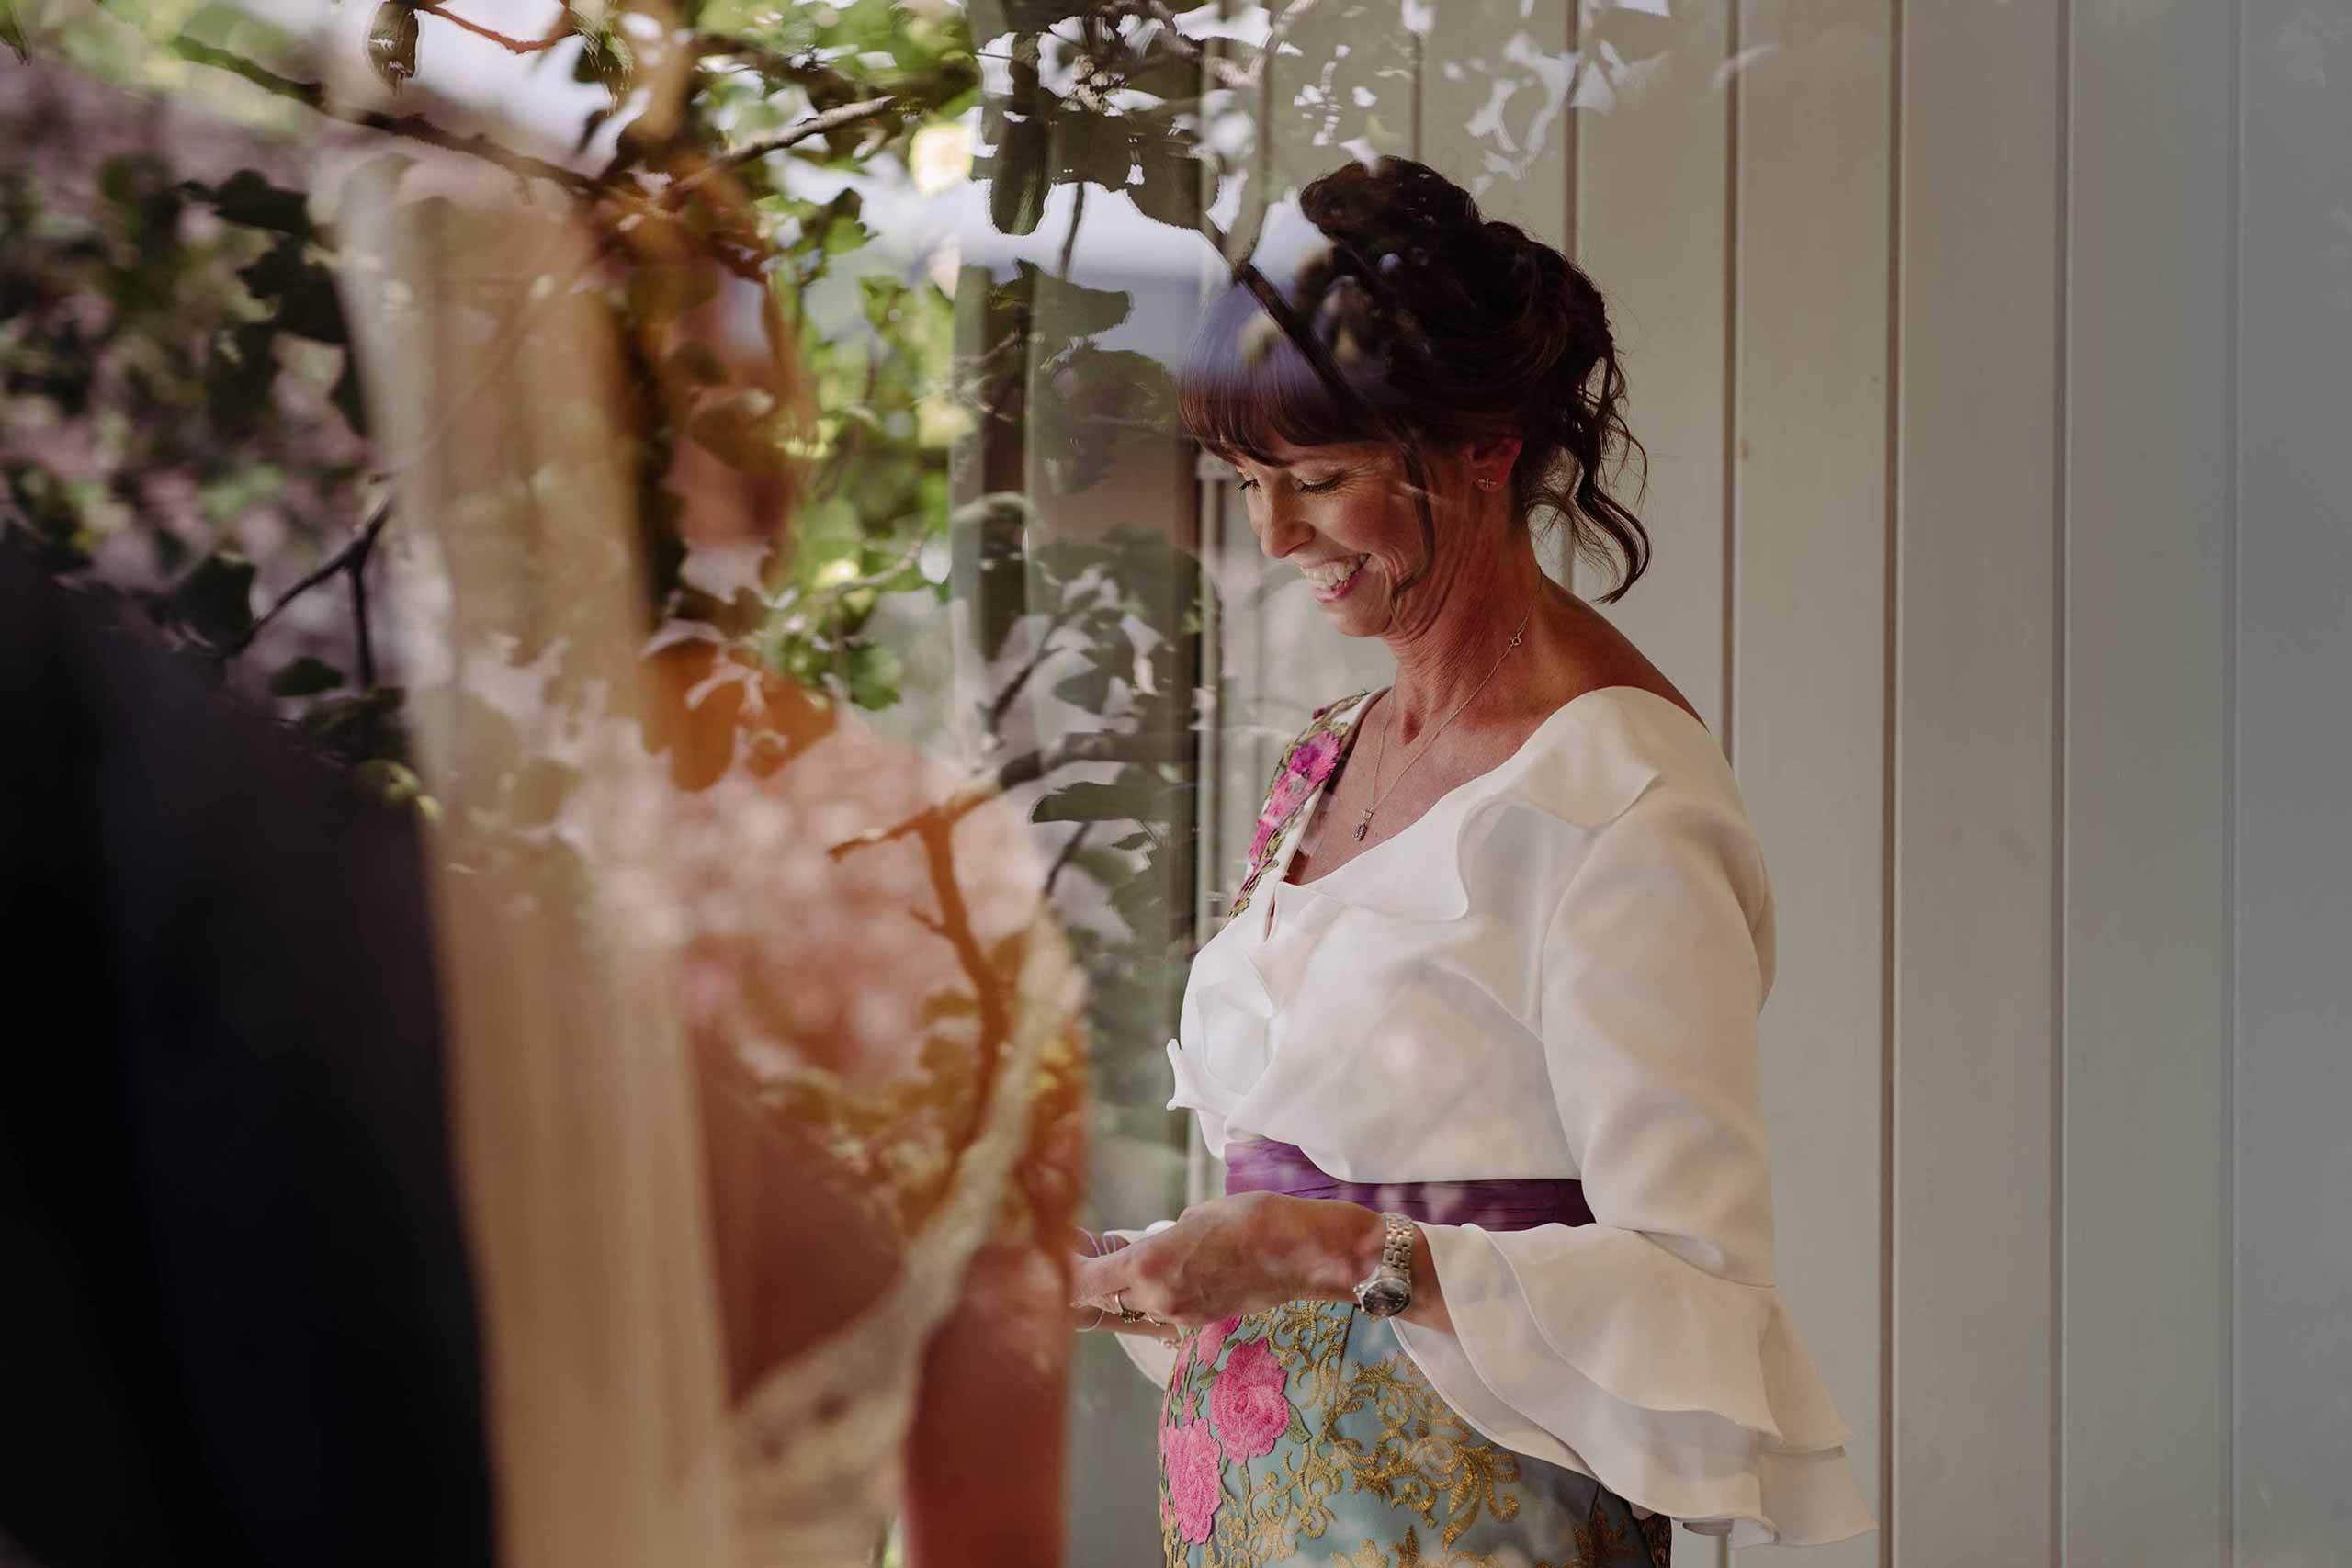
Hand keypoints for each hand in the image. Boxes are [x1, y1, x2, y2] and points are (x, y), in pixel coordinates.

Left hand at [1069, 1192, 1361, 1331]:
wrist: (1302, 1254)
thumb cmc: (1251, 1220)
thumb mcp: (1192, 1218)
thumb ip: (1157, 1244)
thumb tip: (1144, 1255)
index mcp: (1147, 1268)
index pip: (1081, 1283)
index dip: (1059, 1272)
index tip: (1050, 1252)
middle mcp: (1156, 1301)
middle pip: (1096, 1304)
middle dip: (1077, 1286)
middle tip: (1069, 1258)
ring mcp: (1178, 1317)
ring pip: (1126, 1311)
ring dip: (1110, 1293)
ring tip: (1105, 1262)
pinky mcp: (1200, 1322)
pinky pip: (1156, 1313)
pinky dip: (1142, 1298)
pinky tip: (1145, 1274)